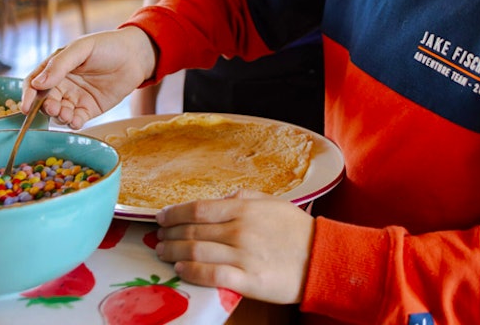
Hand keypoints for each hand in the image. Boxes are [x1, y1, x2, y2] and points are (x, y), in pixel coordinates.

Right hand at [22, 26, 154, 128]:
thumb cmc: (107, 46)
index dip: (27, 95)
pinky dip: (73, 123)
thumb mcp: (81, 49)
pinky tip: (76, 120)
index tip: (26, 106)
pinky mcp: (88, 109)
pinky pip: (75, 120)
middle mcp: (62, 84)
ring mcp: (75, 98)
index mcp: (55, 67)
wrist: (135, 55)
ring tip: (67, 114)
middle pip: (44, 101)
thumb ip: (60, 65)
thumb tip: (37, 84)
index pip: (34, 83)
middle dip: (46, 107)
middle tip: (54, 108)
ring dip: (59, 116)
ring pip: (58, 113)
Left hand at [154, 190, 312, 304]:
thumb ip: (246, 198)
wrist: (323, 259)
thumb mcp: (274, 204)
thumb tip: (223, 198)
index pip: (199, 208)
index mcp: (244, 209)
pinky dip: (192, 271)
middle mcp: (240, 230)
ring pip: (197, 251)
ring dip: (174, 251)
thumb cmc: (298, 231)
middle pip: (193, 230)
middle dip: (169, 233)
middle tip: (156, 236)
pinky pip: (212, 275)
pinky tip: (181, 269)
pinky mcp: (248, 280)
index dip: (175, 212)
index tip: (161, 216)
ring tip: (163, 253)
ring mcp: (243, 256)